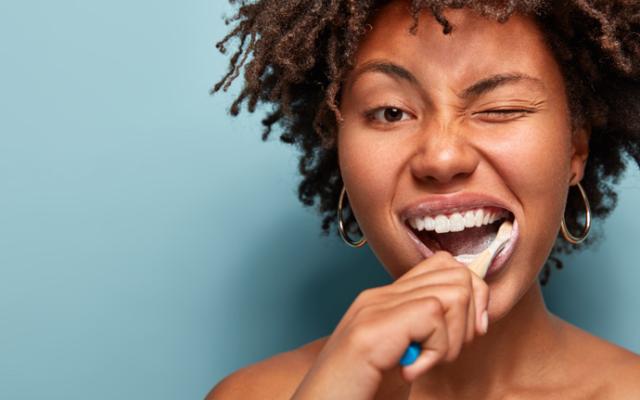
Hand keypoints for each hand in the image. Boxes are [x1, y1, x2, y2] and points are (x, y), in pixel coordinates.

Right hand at [290, 251, 489, 399]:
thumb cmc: (359, 394)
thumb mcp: (402, 359)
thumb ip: (423, 333)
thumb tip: (474, 318)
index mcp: (385, 301)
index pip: (444, 266)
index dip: (471, 297)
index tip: (465, 337)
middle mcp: (379, 297)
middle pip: (455, 273)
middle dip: (469, 317)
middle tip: (443, 353)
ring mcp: (374, 309)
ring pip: (452, 292)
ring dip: (453, 337)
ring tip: (425, 362)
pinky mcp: (373, 329)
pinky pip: (434, 316)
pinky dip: (436, 350)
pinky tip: (410, 371)